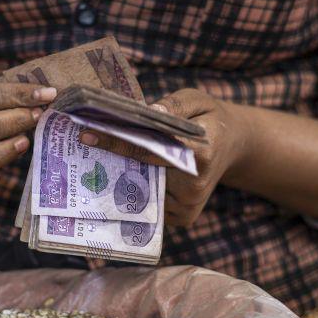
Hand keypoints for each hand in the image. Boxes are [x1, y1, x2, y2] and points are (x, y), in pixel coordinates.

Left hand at [78, 88, 250, 226]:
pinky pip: (151, 206)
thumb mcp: (197, 100)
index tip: (87, 134)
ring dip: (121, 178)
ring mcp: (189, 205)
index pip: (148, 150)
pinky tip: (123, 178)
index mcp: (200, 154)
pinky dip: (136, 192)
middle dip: (113, 161)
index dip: (116, 142)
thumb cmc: (210, 119)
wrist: (234, 144)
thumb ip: (173, 105)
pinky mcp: (184, 217)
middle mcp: (194, 185)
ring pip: (143, 193)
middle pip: (141, 174)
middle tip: (84, 146)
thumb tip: (148, 111)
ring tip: (99, 160)